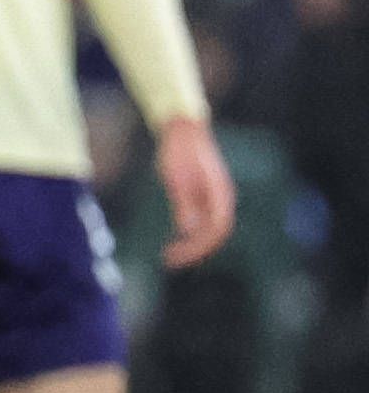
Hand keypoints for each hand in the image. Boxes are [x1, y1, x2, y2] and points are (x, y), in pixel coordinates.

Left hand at [157, 115, 234, 265]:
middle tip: (170, 261)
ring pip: (210, 229)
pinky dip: (192, 233)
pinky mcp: (206, 195)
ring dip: (193, 244)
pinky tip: (176, 239)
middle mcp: (221, 198)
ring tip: (170, 255)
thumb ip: (185, 203)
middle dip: (195, 250)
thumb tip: (189, 229)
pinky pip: (204, 221)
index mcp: (219, 194)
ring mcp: (215, 197)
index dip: (198, 246)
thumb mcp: (177, 179)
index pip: (216, 229)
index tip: (177, 256)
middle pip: (215, 233)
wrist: (182, 131)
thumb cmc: (179, 153)